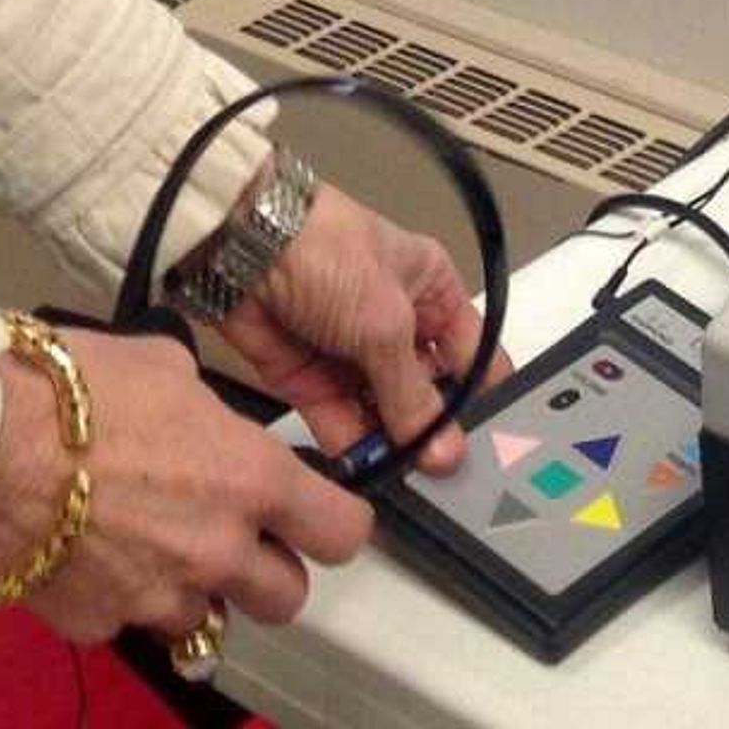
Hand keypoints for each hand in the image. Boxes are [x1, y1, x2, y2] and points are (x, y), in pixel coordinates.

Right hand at [0, 328, 371, 647]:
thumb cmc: (73, 392)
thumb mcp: (163, 366)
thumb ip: (204, 406)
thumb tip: (202, 416)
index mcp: (250, 479)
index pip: (343, 531)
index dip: (335, 524)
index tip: (317, 515)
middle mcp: (220, 549)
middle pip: (288, 596)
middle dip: (269, 570)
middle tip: (235, 537)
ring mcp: (161, 597)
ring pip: (208, 619)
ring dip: (195, 589)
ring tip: (152, 545)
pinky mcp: (102, 625)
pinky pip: (130, 623)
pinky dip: (121, 598)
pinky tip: (90, 556)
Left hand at [213, 184, 489, 476]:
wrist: (240, 246)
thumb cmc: (325, 252)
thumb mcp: (385, 322)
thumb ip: (414, 394)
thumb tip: (444, 449)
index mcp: (431, 290)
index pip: (472, 354)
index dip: (481, 399)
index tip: (488, 446)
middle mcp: (397, 325)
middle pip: (428, 393)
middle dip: (435, 432)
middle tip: (445, 478)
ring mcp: (353, 355)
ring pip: (385, 415)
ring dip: (394, 446)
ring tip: (409, 482)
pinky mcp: (312, 380)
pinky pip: (342, 423)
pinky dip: (354, 448)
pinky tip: (369, 473)